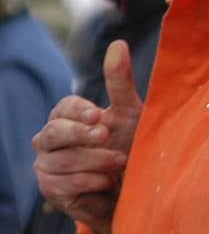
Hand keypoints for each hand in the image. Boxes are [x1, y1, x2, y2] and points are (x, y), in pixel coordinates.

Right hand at [32, 40, 142, 233]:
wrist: (136, 190)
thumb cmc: (132, 146)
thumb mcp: (131, 113)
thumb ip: (120, 81)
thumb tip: (118, 43)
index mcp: (68, 118)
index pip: (63, 108)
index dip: (79, 111)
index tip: (99, 116)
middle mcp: (51, 139)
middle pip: (53, 132)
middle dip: (82, 135)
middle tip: (108, 137)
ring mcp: (47, 165)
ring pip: (61, 160)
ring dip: (96, 162)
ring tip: (120, 163)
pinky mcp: (51, 190)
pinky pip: (63, 184)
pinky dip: (91, 182)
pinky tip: (109, 182)